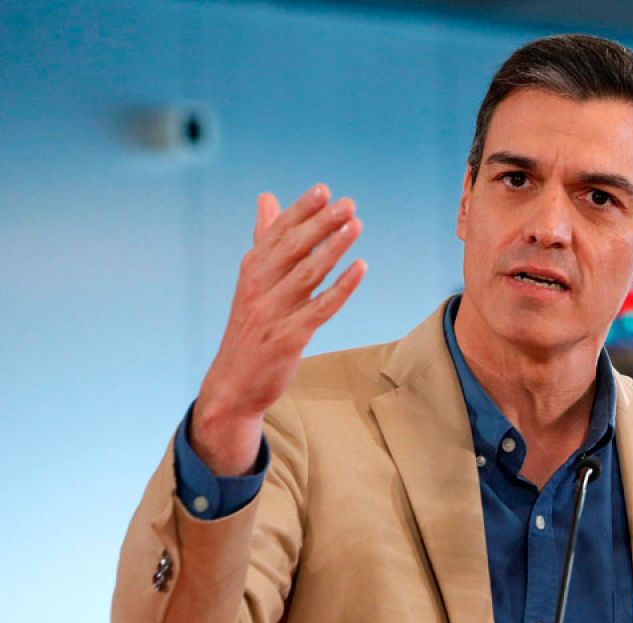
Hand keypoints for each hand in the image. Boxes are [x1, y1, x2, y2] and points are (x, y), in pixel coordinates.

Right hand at [193, 185, 365, 474]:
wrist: (233, 383)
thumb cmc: (250, 326)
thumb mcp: (252, 280)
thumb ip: (264, 238)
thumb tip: (267, 197)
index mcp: (251, 270)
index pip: (277, 233)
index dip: (300, 211)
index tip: (324, 190)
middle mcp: (258, 287)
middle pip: (292, 248)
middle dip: (320, 223)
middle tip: (348, 203)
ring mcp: (272, 312)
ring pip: (307, 273)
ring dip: (333, 248)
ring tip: (356, 225)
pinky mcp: (288, 337)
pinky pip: (319, 308)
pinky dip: (341, 287)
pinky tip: (360, 268)